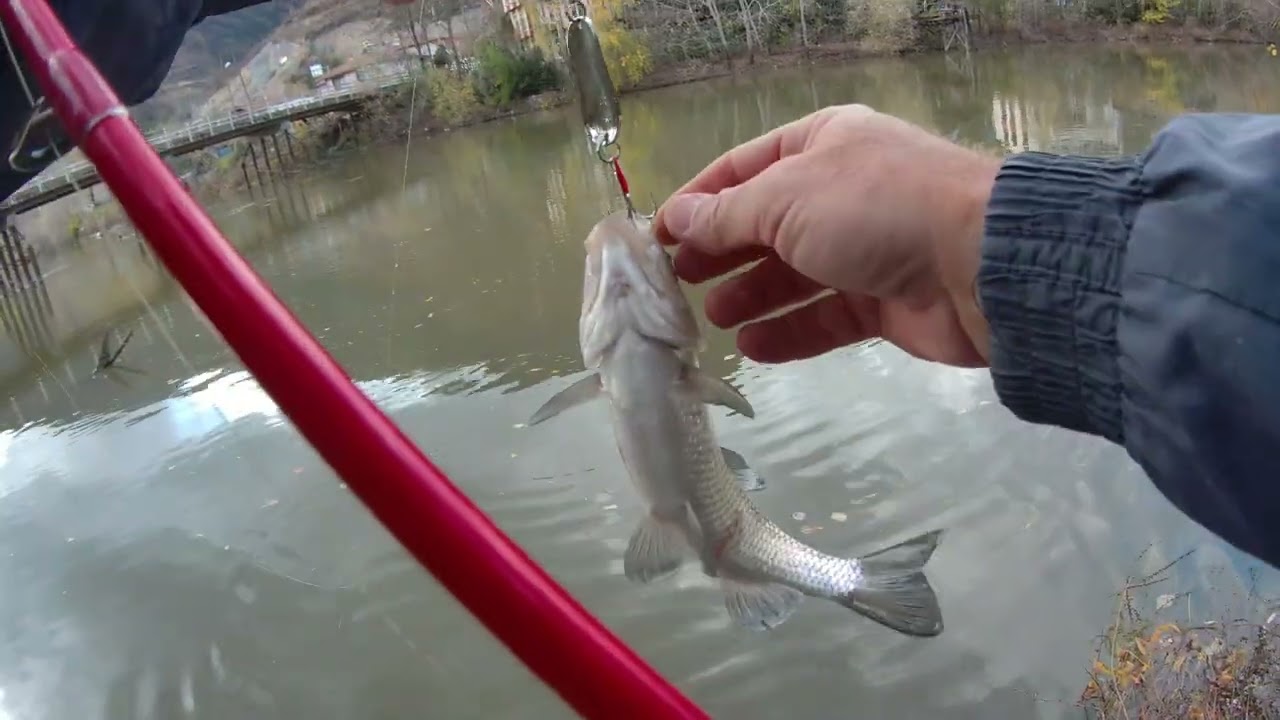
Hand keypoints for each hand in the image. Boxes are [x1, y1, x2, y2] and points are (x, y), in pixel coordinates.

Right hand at [654, 104, 1000, 367]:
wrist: (980, 265)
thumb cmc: (874, 209)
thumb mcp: (785, 200)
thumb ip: (726, 216)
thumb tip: (675, 219)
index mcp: (823, 144)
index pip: (745, 168)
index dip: (699, 201)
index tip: (657, 238)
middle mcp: (842, 192)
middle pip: (766, 224)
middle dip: (722, 252)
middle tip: (679, 283)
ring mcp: (865, 249)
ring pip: (793, 275)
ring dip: (751, 295)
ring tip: (711, 317)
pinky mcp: (883, 303)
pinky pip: (824, 317)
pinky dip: (788, 332)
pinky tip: (752, 347)